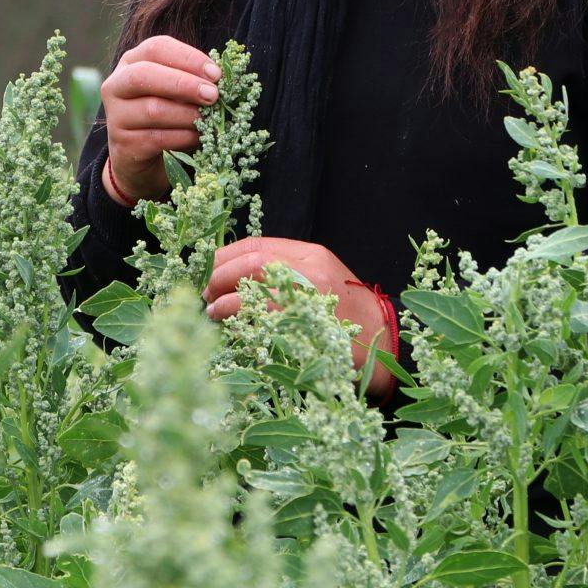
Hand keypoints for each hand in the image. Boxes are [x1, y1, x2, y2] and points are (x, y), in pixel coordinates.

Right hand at [99, 35, 222, 205]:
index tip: (216, 74)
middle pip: (145, 75)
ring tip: (209, 119)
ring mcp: (116, 116)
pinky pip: (157, 138)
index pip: (156, 48)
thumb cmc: (164, 115)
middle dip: (183, 84)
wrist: (140, 157)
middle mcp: (116, 85)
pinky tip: (198, 137)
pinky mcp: (123, 144)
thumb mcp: (176, 92)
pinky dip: (183, 137)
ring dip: (188, 114)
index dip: (188, 58)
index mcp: (131, 62)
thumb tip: (220, 80)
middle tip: (213, 95)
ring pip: (153, 109)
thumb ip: (192, 80)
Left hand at [201, 236, 397, 399]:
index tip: (206, 271)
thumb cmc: (344, 314)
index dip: (223, 257)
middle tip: (204, 292)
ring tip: (211, 310)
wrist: (382, 341)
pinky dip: (240, 318)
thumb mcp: (317, 281)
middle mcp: (311, 270)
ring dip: (223, 298)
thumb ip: (282, 273)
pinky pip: (264, 317)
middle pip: (252, 261)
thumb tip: (232, 279)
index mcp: (311, 255)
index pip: (256, 246)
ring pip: (255, 285)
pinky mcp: (308, 325)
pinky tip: (229, 323)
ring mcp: (311, 298)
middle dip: (218, 275)